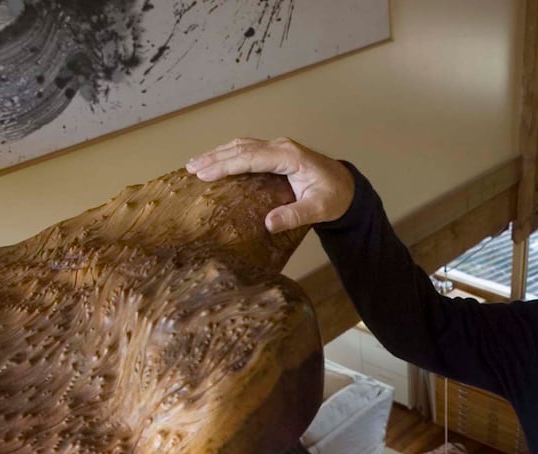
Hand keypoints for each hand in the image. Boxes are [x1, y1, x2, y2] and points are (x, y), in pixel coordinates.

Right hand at [186, 137, 354, 232]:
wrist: (347, 187)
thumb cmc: (334, 197)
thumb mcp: (319, 209)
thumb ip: (295, 216)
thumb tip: (268, 224)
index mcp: (289, 157)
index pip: (251, 158)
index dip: (227, 165)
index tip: (205, 174)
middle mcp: (281, 147)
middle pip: (242, 148)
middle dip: (214, 157)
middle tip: (190, 167)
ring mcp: (278, 148)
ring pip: (242, 146)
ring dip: (218, 153)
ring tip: (194, 163)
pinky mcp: (275, 153)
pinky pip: (247, 150)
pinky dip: (229, 154)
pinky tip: (215, 160)